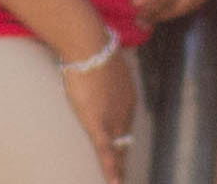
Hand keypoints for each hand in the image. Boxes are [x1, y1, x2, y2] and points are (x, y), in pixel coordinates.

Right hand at [61, 36, 140, 180]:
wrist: (89, 46)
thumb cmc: (91, 48)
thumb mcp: (101, 62)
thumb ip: (101, 72)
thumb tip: (92, 67)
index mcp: (126, 96)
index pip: (125, 123)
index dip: (122, 136)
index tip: (121, 146)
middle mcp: (124, 110)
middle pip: (125, 139)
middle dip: (124, 156)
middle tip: (123, 173)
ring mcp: (113, 117)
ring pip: (118, 149)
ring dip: (118, 167)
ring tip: (118, 181)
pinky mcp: (98, 122)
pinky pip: (106, 151)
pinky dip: (110, 168)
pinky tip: (113, 181)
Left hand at [134, 0, 216, 22]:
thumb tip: (137, 4)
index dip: (150, 11)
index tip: (137, 18)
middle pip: (179, 7)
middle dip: (160, 16)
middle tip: (143, 21)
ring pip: (191, 6)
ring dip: (173, 13)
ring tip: (156, 15)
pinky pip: (202, 0)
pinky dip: (187, 5)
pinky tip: (174, 5)